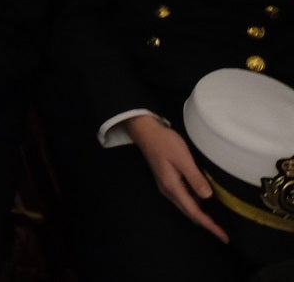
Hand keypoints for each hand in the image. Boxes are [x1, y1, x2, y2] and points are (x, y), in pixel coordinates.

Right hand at [127, 114, 228, 241]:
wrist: (146, 132)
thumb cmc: (165, 143)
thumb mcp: (183, 159)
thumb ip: (195, 178)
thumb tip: (207, 197)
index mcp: (172, 187)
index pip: (194, 212)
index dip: (209, 225)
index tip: (222, 236)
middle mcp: (168, 191)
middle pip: (189, 213)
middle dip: (206, 223)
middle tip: (222, 233)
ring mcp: (166, 186)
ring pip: (186, 206)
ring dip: (200, 213)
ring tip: (216, 219)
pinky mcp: (167, 180)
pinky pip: (184, 198)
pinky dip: (195, 203)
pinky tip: (203, 199)